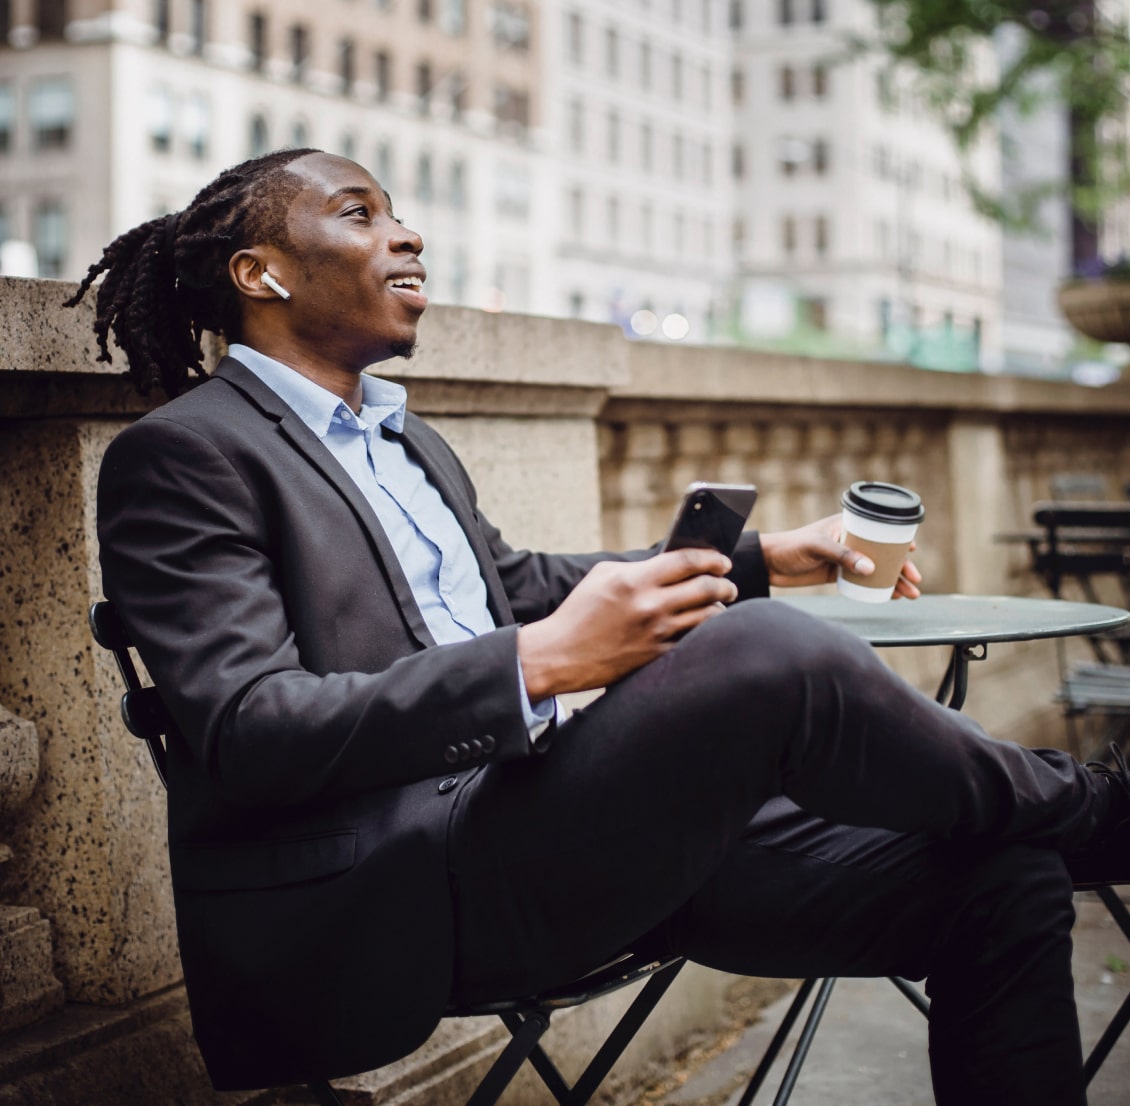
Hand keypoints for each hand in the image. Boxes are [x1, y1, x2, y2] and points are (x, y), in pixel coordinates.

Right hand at [517, 549, 737, 697]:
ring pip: (707, 616)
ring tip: (720, 603)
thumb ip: (637, 567)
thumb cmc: (579, 611)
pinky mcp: (656, 656)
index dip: (711, 558)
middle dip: (723, 583)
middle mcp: (650, 605)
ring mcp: (656, 633)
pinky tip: (705, 627)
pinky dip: (703, 632)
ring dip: (719, 607)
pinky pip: (693, 641)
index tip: (721, 560)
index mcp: (635, 580)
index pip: (687, 561)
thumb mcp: (602, 576)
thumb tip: (669, 562)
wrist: (561, 654)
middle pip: (705, 587)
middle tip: (727, 583)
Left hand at [759, 515, 921, 597]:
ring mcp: (845, 558)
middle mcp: (850, 540)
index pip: (879, 531)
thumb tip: (871, 569)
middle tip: (915, 581)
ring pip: (877, 570)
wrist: (769, 564)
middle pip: (883, 554)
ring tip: (910, 595)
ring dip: (894, 581)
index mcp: (847, 525)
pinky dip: (878, 589)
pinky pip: (864, 582)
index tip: (913, 550)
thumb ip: (843, 556)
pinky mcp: (838, 574)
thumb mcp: (817, 547)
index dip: (898, 541)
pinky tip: (891, 597)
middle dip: (902, 568)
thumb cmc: (790, 547)